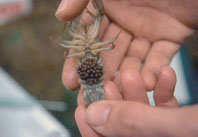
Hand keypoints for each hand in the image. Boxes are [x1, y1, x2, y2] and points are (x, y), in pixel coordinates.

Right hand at [56, 0, 195, 91]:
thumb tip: (60, 15)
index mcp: (108, 9)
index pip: (88, 39)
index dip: (79, 61)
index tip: (71, 81)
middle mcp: (125, 23)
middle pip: (110, 55)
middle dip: (101, 76)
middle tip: (93, 96)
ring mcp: (147, 31)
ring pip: (133, 60)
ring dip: (127, 78)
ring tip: (121, 96)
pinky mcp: (170, 36)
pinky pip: (160, 56)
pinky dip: (155, 70)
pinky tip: (149, 84)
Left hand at [75, 66, 186, 136]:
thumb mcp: (177, 128)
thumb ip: (135, 122)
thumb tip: (95, 116)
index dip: (91, 127)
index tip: (81, 108)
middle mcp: (152, 136)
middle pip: (122, 121)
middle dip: (113, 100)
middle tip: (107, 83)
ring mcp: (163, 126)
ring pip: (140, 108)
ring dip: (134, 88)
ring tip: (132, 74)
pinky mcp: (178, 115)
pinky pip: (164, 101)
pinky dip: (162, 86)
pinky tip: (164, 72)